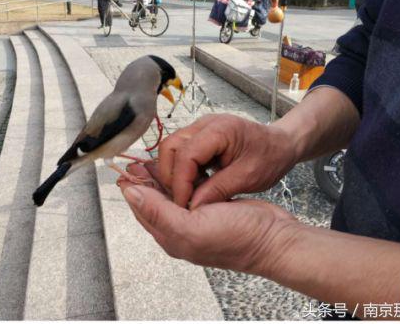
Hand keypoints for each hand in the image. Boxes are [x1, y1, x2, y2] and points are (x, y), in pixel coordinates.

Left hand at [117, 163, 298, 273]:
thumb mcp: (190, 227)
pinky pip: (191, 193)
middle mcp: (180, 230)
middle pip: (154, 201)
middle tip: (136, 159)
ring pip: (172, 196)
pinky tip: (183, 167)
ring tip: (153, 159)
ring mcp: (197, 221)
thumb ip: (157, 210)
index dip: (132, 187)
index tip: (123, 167)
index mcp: (170, 236)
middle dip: (144, 181)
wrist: (275, 240)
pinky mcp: (213, 211)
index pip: (141, 208)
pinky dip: (184, 179)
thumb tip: (129, 193)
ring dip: (163, 178)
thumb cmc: (237, 238)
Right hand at [157, 114, 298, 208]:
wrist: (282, 144)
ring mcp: (200, 128)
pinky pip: (180, 151)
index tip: (184, 204)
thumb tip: (192, 206)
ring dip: (174, 172)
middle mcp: (204, 124)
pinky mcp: (199, 135)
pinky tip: (194, 183)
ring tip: (188, 192)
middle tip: (181, 198)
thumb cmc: (270, 157)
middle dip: (170, 175)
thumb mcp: (248, 178)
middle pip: (169, 147)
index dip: (180, 182)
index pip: (185, 155)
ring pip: (171, 149)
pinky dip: (181, 169)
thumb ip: (218, 190)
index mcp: (219, 130)